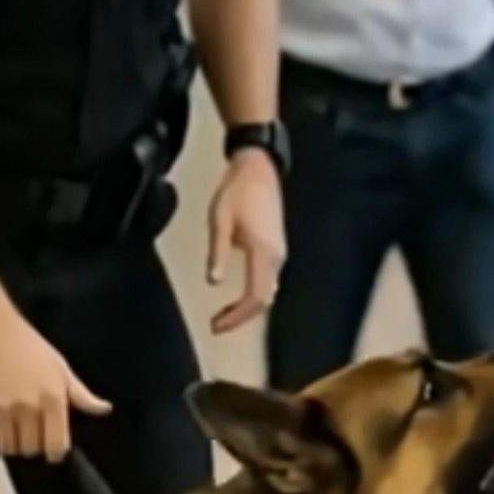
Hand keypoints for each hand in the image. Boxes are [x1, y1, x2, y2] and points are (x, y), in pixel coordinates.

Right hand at [0, 309, 111, 462]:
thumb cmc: (26, 346)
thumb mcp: (60, 367)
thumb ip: (81, 395)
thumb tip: (105, 409)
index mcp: (53, 399)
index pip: (57, 445)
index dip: (55, 453)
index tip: (51, 451)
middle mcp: (28, 408)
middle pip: (31, 450)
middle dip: (31, 449)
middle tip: (28, 438)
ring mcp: (1, 411)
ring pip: (8, 450)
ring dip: (10, 448)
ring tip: (10, 435)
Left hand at [208, 149, 286, 333]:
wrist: (259, 168)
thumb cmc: (238, 190)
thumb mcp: (220, 222)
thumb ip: (217, 254)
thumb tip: (213, 281)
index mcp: (263, 251)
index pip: (255, 298)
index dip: (237, 317)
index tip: (216, 325)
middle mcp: (276, 256)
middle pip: (264, 300)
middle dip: (241, 318)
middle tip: (216, 325)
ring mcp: (279, 252)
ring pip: (268, 292)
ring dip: (248, 308)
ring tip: (223, 314)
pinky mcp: (276, 247)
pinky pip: (268, 281)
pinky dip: (254, 295)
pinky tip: (238, 296)